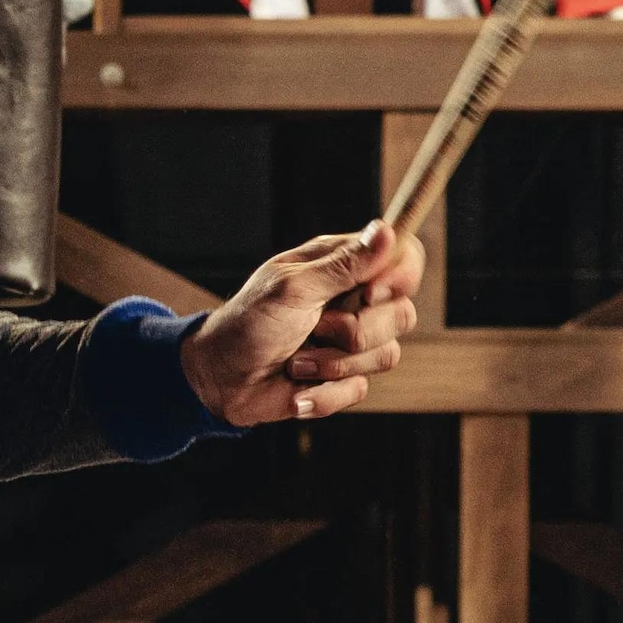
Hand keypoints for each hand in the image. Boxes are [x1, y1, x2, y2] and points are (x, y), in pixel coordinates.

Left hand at [182, 224, 422, 426]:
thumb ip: (343, 265)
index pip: (403, 258)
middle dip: (358, 330)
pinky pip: (360, 389)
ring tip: (296, 359)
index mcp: (343, 267)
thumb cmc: (248, 323)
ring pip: (386, 355)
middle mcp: (355, 301)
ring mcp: (352, 342)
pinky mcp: (345, 378)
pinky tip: (296, 384)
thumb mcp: (293, 288)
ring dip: (333, 364)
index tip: (372, 293)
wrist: (219, 379)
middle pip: (403, 313)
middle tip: (317, 327)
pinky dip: (323, 392)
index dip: (400, 276)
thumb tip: (386, 231)